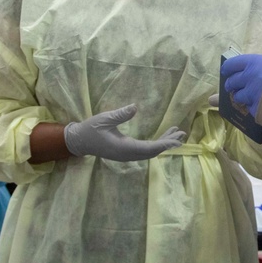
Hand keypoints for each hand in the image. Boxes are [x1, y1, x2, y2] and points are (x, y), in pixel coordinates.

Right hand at [63, 104, 186, 161]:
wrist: (79, 141)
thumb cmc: (90, 129)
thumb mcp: (104, 119)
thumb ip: (120, 114)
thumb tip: (135, 107)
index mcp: (124, 148)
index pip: (149, 148)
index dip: (164, 144)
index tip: (176, 140)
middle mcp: (128, 154)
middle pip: (153, 152)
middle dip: (168, 143)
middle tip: (182, 134)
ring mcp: (127, 155)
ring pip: (150, 152)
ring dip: (164, 143)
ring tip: (177, 134)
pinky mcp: (126, 152)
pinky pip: (145, 150)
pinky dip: (156, 144)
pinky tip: (163, 136)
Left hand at [220, 54, 261, 117]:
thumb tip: (255, 72)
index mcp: (254, 62)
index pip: (232, 64)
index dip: (228, 68)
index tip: (226, 72)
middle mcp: (248, 78)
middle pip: (231, 82)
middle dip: (231, 85)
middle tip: (233, 87)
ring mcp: (251, 95)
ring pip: (238, 97)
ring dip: (242, 97)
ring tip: (250, 97)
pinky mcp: (256, 109)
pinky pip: (251, 108)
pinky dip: (255, 108)